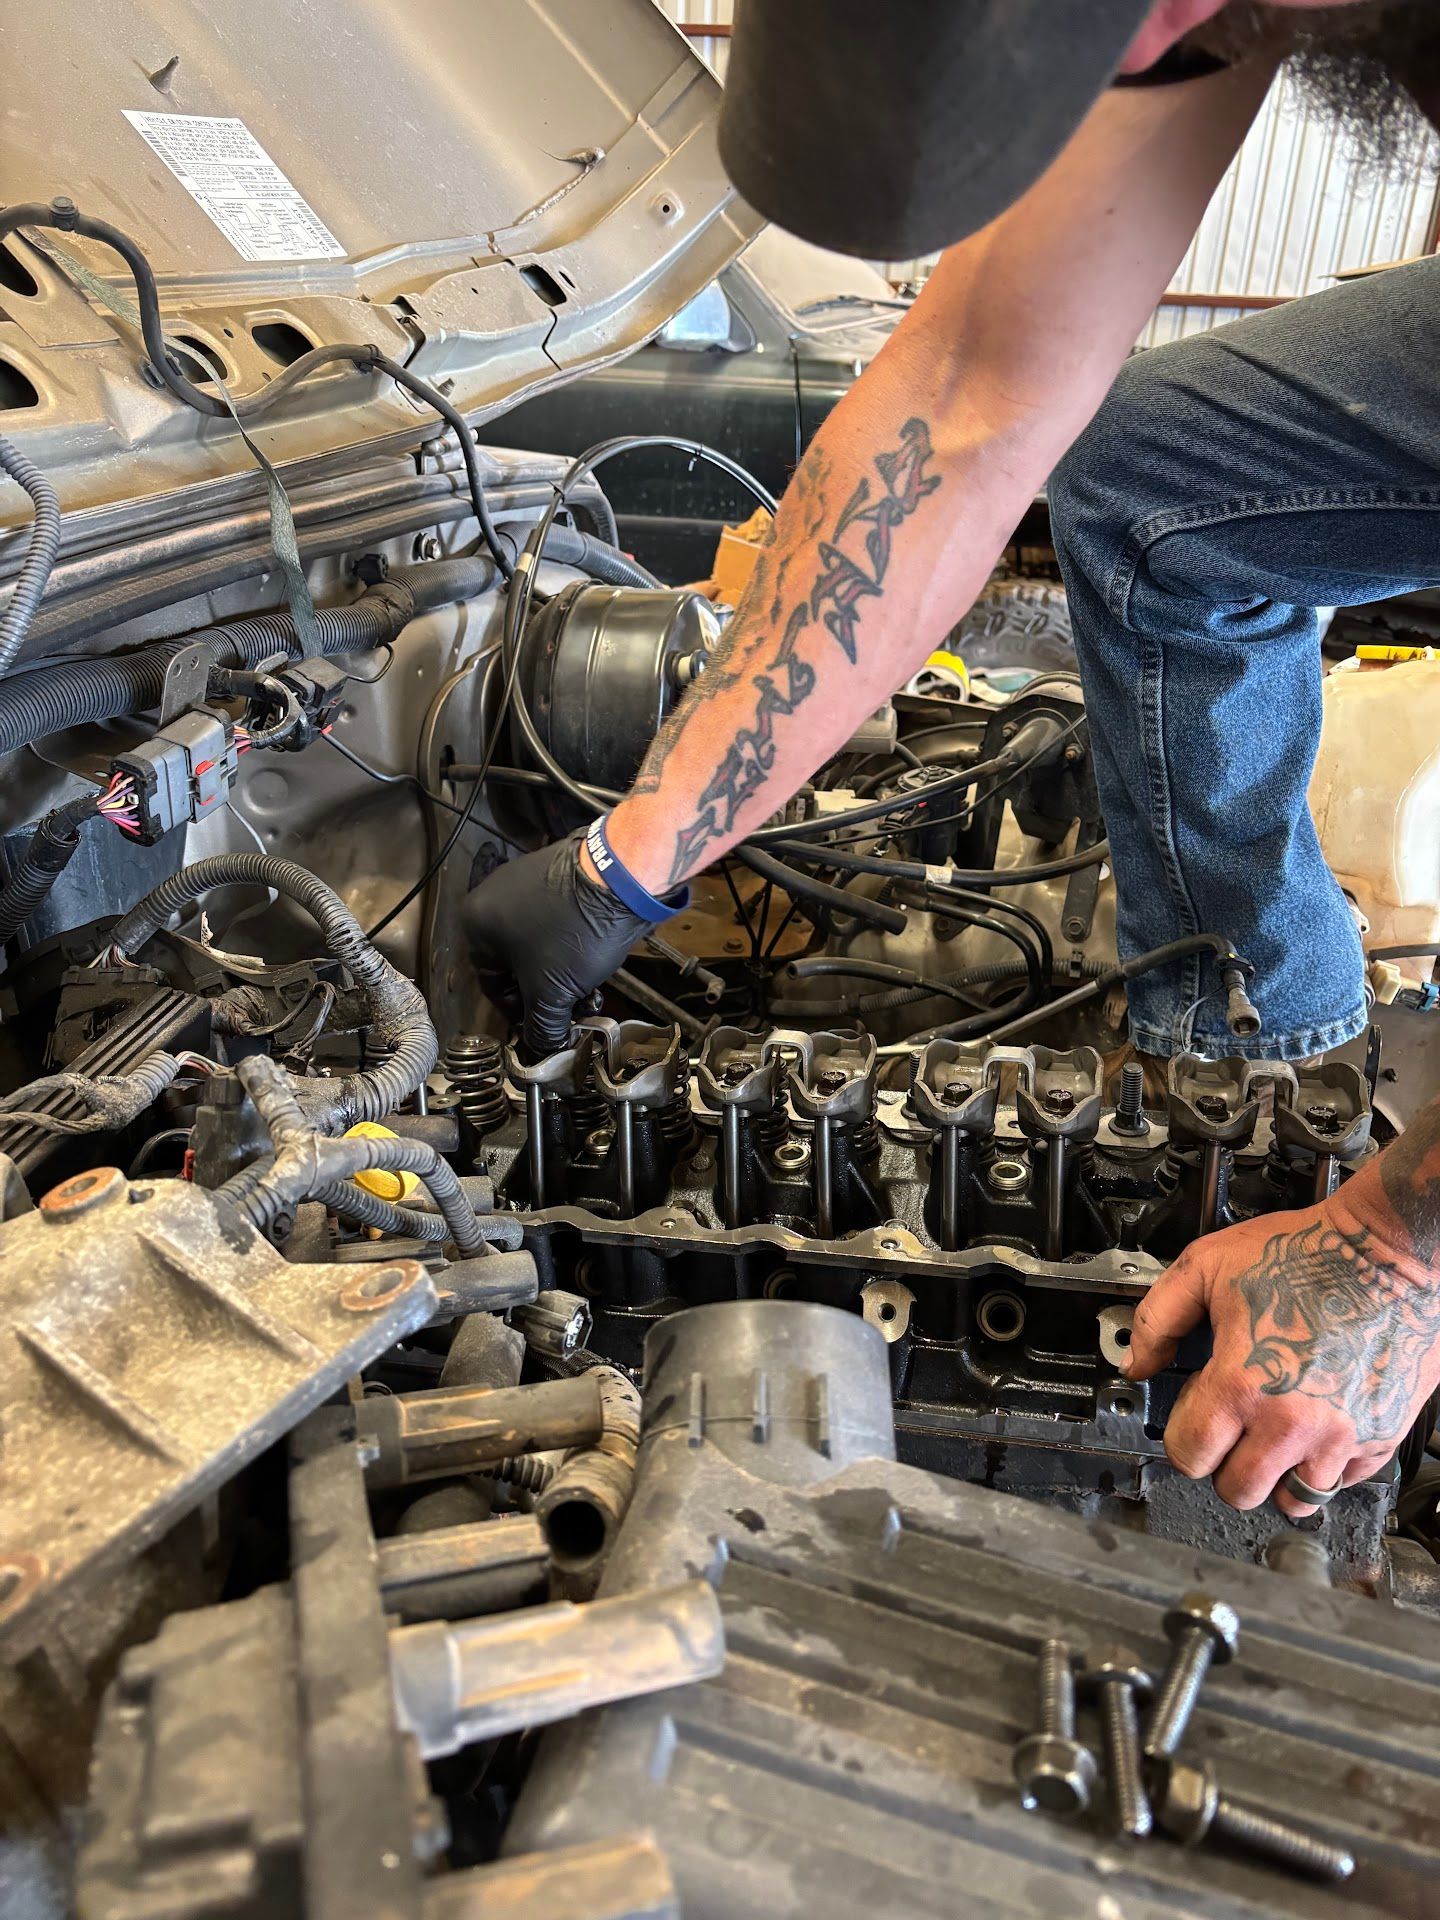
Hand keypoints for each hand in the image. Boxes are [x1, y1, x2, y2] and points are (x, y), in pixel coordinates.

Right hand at [462, 830, 645, 1057]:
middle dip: (547, 995)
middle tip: (572, 1014)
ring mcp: (526, 882)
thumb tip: (544, 1046)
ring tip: (590, 994)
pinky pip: (557, 923)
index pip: (490, 983)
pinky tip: (596, 965)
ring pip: (541, 947)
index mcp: (476, 922)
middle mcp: (493, 897)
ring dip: (563, 976)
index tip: (542, 1026)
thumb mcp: (551, 992)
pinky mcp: (557, 876)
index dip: (518, 1012)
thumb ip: (542, 1026)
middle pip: (518, 965)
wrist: (620, 878)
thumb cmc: (572, 932)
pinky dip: (572, 948)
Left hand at [1121, 1193, 1439, 1518]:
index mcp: (1241, 1383)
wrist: (1388, 1251)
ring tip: (1273, 1437)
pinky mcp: (1380, 1436)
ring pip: (1295, 1500)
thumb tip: (1136, 1363)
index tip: (1193, 1421)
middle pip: (1238, 1491)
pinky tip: (1316, 1427)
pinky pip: (1345, 1482)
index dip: (1182, 1438)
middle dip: (1224, 1466)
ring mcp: (1340, 1435)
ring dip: (1278, 1476)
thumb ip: (1159, 1320)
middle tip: (1231, 1432)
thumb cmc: (1305, 1252)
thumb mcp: (1206, 1266)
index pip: (1188, 1456)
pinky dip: (1326, 1466)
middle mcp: (1291, 1421)